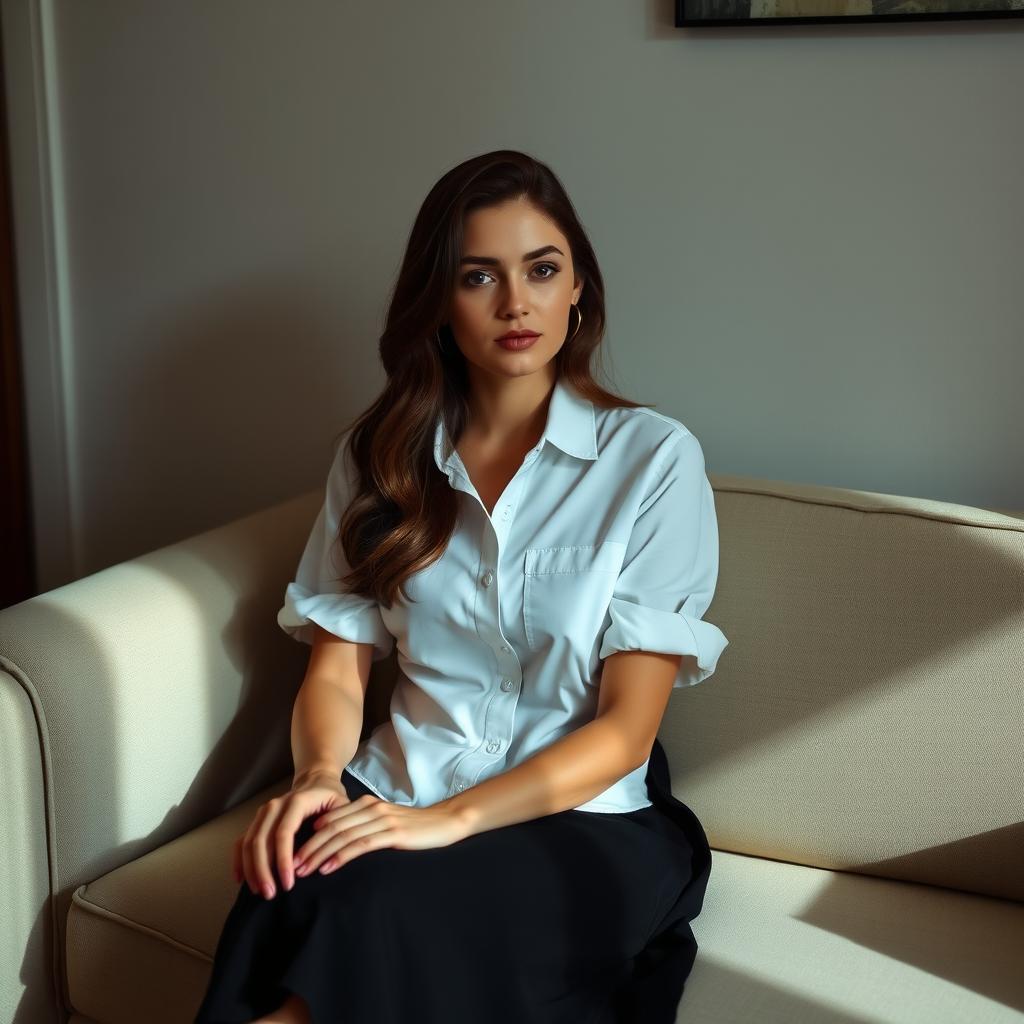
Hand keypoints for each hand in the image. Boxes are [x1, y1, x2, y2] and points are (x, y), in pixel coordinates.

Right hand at [232, 768, 349, 898]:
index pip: (284, 833)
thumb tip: (326, 854)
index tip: (289, 883)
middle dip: (263, 870)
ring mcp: (262, 813)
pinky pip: (241, 841)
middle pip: (260, 840)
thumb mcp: (341, 805)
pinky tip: (241, 880)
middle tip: (271, 894)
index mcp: (296, 801)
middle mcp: (274, 806)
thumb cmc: (330, 797)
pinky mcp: (256, 821)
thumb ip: (336, 826)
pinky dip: (239, 861)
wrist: (316, 781)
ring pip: (248, 842)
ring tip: (260, 891)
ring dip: (251, 869)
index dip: (283, 860)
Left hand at [292, 794, 468, 879]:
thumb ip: (362, 828)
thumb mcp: (384, 823)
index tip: (291, 854)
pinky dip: (341, 856)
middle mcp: (371, 808)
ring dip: (319, 854)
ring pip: (342, 836)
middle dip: (308, 847)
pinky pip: (361, 844)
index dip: (308, 838)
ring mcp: (382, 819)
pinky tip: (328, 868)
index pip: (329, 820)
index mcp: (366, 803)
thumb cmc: (415, 827)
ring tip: (303, 870)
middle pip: (331, 828)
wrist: (447, 822)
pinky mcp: (393, 833)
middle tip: (289, 866)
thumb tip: (334, 845)